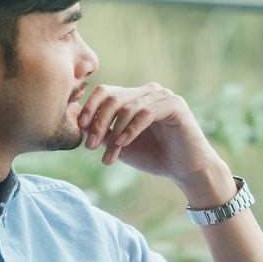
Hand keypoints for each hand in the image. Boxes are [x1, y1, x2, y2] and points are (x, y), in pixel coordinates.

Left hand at [75, 81, 226, 193]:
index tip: (81, 129)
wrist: (185, 170)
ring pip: (127, 107)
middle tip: (91, 147)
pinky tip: (124, 144)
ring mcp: (162, 95)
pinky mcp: (175, 104)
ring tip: (109, 155)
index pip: (105, 92)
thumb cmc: (153, 156)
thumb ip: (102, 131)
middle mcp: (147, 91)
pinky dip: (131, 129)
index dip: (90, 108)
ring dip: (114, 133)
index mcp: (134, 97)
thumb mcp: (120, 144)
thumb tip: (77, 121)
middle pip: (113, 98)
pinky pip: (146, 112)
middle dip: (98, 123)